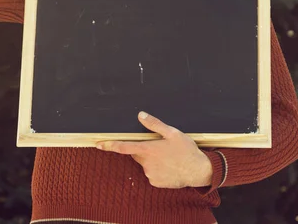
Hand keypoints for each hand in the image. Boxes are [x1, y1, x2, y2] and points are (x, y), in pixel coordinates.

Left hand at [96, 112, 212, 188]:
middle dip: (144, 149)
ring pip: (145, 163)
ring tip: (168, 157)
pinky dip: (157, 168)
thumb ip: (154, 124)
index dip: (109, 145)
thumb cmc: (186, 150)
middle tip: (160, 147)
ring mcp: (150, 174)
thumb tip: (140, 115)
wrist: (199, 171)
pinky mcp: (155, 182)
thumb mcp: (172, 133)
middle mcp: (146, 163)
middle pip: (137, 154)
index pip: (124, 147)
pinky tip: (169, 166)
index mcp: (148, 149)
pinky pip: (151, 173)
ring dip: (152, 159)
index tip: (98, 144)